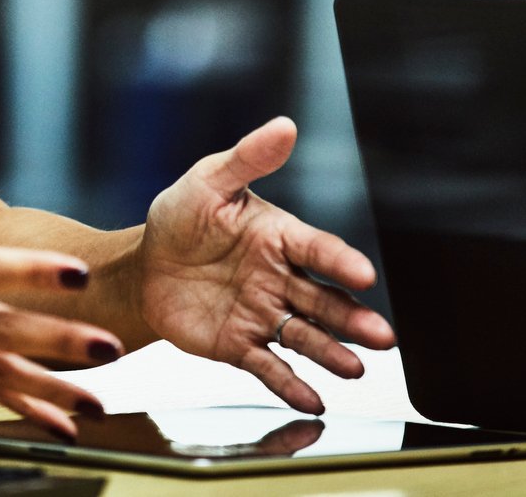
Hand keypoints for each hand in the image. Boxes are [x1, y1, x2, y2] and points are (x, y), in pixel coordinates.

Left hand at [137, 117, 395, 412]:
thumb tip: (284, 126)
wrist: (144, 266)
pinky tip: (312, 399)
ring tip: (355, 368)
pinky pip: (269, 367)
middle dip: (354, 319)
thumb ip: (247, 159)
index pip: (318, 248)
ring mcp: (264, 315)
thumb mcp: (208, 182)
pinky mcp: (241, 345)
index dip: (340, 261)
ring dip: (332, 353)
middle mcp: (281, 279)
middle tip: (382, 336)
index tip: (364, 274)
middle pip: (324, 301)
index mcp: (279, 237)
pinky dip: (290, 384)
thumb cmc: (180, 218)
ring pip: (305, 336)